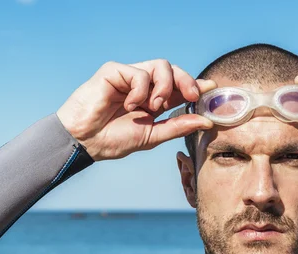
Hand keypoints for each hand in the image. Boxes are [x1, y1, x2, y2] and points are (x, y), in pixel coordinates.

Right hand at [56, 60, 215, 160]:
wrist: (84, 142)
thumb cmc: (113, 139)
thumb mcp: (152, 136)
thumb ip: (178, 126)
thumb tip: (206, 121)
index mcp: (154, 101)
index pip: (180, 87)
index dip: (196, 85)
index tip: (212, 87)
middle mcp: (144, 86)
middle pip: (174, 71)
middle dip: (187, 81)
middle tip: (192, 96)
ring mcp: (129, 77)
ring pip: (161, 66)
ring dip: (164, 87)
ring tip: (154, 106)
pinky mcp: (114, 71)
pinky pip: (139, 72)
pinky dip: (140, 90)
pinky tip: (129, 105)